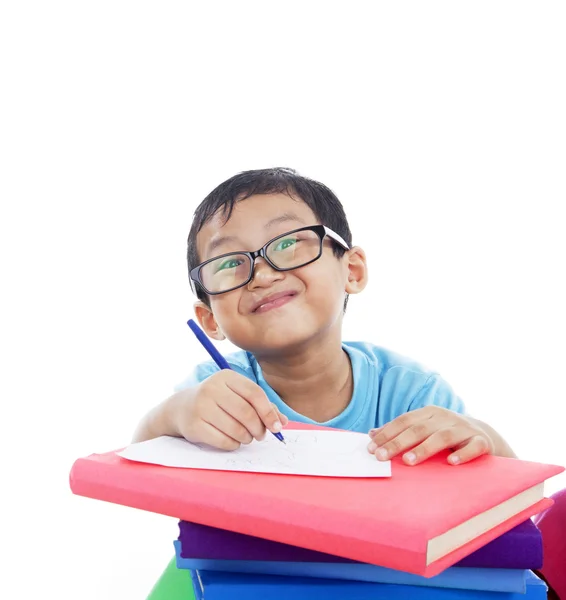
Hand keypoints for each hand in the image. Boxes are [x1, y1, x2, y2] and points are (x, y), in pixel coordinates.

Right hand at [171, 370, 288, 450]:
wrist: (182, 407)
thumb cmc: (218, 401)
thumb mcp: (237, 395)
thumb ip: (261, 406)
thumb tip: (282, 422)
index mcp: (226, 377)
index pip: (254, 393)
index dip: (269, 412)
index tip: (277, 426)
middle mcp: (212, 388)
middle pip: (246, 413)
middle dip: (259, 428)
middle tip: (261, 435)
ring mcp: (201, 406)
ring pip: (236, 429)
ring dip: (247, 438)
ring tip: (247, 437)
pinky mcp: (194, 425)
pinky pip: (223, 441)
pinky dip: (234, 444)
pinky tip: (233, 440)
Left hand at [367, 406, 494, 464]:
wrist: (486, 436)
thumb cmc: (447, 434)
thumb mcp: (425, 428)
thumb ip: (401, 431)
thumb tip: (371, 434)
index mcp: (429, 412)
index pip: (404, 421)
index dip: (387, 434)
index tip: (371, 448)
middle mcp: (445, 417)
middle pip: (419, 429)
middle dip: (398, 443)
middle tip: (381, 457)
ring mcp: (464, 428)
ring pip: (442, 437)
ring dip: (424, 449)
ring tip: (408, 461)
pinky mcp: (482, 441)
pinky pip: (473, 446)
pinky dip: (463, 453)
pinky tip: (452, 462)